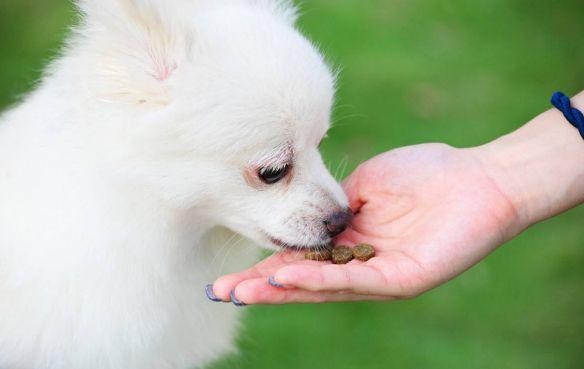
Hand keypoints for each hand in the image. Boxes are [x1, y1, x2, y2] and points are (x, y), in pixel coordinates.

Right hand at [210, 143, 522, 303]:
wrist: (477, 176)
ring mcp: (378, 275)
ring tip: (244, 291)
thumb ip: (332, 204)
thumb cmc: (426, 174)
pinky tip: (287, 275)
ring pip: (322, 287)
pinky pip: (353, 280)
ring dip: (281, 288)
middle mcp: (358, 263)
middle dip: (261, 287)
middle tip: (221, 292)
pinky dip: (318, 278)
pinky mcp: (401, 279)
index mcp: (348, 241)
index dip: (264, 264)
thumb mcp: (365, 184)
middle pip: (303, 280)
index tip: (230, 271)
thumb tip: (303, 212)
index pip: (299, 257)